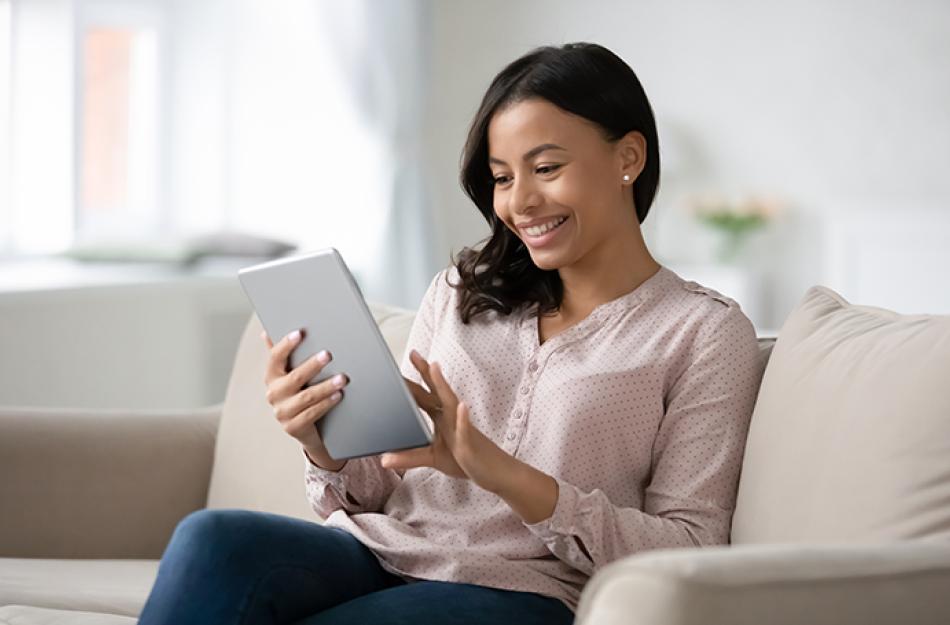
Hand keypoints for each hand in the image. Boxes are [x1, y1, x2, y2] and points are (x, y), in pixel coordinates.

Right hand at [261, 328, 348, 470]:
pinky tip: (338, 395)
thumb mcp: (290, 372)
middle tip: (329, 354)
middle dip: (312, 365)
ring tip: (343, 378)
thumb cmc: (299, 392)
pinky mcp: (293, 427)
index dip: (286, 345)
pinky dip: (326, 404)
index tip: (300, 333)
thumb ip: (282, 353)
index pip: (275, 357)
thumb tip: (267, 331)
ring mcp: (282, 412)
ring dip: (326, 386)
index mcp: (272, 376)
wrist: (304, 427)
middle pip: (294, 377)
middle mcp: (273, 394)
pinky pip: (311, 414)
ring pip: (306, 397)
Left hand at [382, 349, 511, 493]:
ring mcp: (461, 428)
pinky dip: (463, 418)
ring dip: (442, 385)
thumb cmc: (467, 460)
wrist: (497, 472)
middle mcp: (451, 418)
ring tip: (434, 368)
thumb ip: (410, 457)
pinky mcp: (469, 443)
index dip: (413, 380)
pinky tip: (462, 407)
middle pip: (436, 392)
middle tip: (414, 354)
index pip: (424, 395)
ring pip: (450, 403)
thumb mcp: (433, 459)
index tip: (399, 365)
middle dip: (426, 373)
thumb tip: (384, 459)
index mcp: (442, 418)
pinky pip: (466, 429)